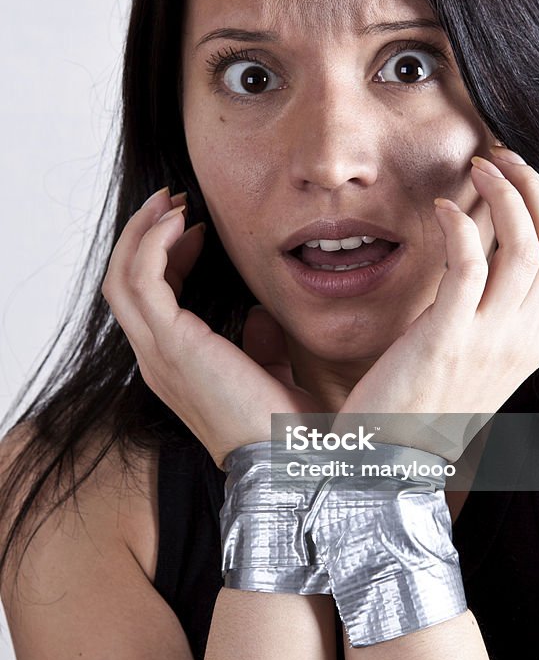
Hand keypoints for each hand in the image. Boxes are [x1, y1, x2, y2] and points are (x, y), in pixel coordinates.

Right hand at [101, 188, 320, 467]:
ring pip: (124, 277)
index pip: (150, 300)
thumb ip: (261, 344)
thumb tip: (259, 315)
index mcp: (177, 365)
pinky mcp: (171, 343)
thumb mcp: (272, 373)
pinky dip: (153, 244)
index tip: (196, 230)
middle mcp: (157, 359)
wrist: (293, 457)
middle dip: (145, 236)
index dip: (165, 258)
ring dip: (144, 232)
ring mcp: (159, 353)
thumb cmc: (286, 425)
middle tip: (175, 202)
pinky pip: (143, 279)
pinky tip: (182, 223)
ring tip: (172, 201)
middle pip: (124, 283)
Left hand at [336, 147, 538, 449]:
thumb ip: (486, 315)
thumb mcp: (471, 362)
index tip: (517, 179)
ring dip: (505, 195)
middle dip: (533, 190)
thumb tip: (479, 257)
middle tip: (499, 157)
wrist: (386, 463)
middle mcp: (521, 342)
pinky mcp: (446, 340)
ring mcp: (489, 343)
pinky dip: (460, 227)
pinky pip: (470, 266)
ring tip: (478, 167)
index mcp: (530, 345)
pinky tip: (440, 209)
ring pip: (525, 248)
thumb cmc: (419, 408)